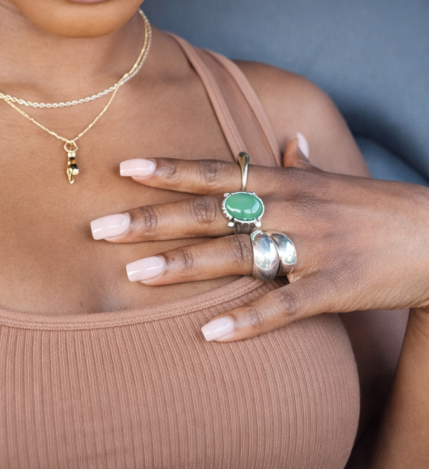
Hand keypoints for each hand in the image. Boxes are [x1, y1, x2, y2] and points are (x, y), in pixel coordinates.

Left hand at [90, 139, 428, 341]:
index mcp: (284, 182)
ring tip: (133, 278)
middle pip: (210, 213)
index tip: (123, 169)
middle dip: (152, 220)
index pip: (216, 173)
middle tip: (100, 230)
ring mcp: (310, 248)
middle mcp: (290, 209)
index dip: (170, 170)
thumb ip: (302, 164)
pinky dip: (245, 321)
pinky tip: (208, 334)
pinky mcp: (332, 289)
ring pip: (235, 256)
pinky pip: (282, 307)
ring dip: (182, 267)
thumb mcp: (334, 180)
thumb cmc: (375, 208)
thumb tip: (289, 140)